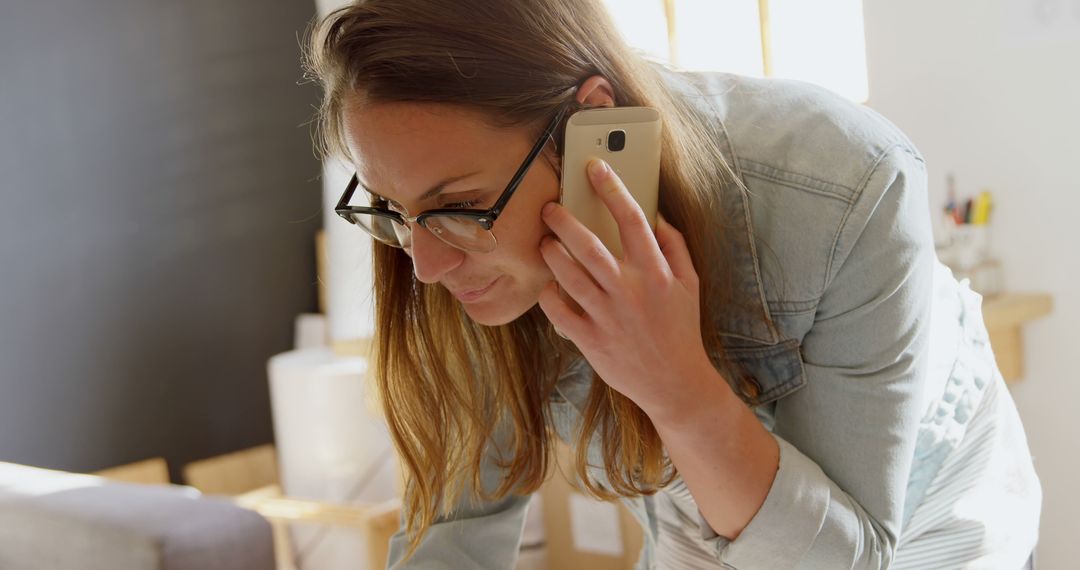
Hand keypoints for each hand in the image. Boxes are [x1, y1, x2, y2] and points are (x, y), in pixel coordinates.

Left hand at [538, 158, 715, 417]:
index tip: (595, 167)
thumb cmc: (681, 330)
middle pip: (589, 245)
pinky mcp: (590, 340)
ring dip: (552, 253)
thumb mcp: (690, 285)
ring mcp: (607, 317)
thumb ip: (675, 247)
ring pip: (569, 275)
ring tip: (546, 242)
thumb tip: (656, 216)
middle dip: (564, 220)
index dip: (611, 187)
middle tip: (550, 208)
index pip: (631, 219)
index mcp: (656, 273)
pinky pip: (558, 311)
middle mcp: (630, 291)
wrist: (675, 383)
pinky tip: (548, 285)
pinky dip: (549, 295)